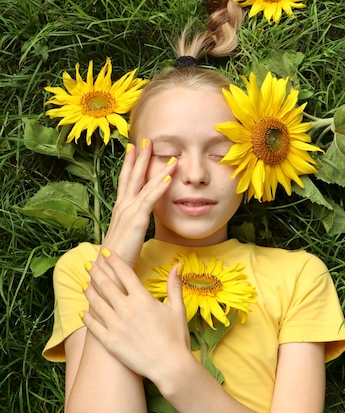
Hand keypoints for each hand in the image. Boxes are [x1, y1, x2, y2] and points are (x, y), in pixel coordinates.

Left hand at [82, 249, 190, 382]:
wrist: (170, 366)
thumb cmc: (176, 337)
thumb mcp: (177, 308)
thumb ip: (174, 285)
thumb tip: (178, 264)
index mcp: (142, 298)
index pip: (124, 273)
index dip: (114, 261)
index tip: (106, 253)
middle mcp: (126, 309)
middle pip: (106, 285)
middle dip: (96, 272)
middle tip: (88, 264)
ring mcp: (115, 325)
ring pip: (97, 304)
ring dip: (89, 292)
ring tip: (84, 284)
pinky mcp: (110, 342)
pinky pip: (94, 326)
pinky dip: (88, 317)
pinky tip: (83, 312)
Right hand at [100, 141, 176, 267]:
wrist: (105, 271)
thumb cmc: (116, 257)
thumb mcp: (125, 236)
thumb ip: (132, 226)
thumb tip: (138, 221)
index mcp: (120, 209)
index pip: (125, 181)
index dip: (130, 164)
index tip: (134, 148)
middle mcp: (122, 207)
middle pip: (132, 176)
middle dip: (140, 157)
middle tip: (147, 140)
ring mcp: (128, 212)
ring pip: (144, 185)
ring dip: (158, 169)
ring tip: (171, 156)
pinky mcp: (136, 221)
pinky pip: (150, 200)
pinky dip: (159, 187)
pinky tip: (169, 177)